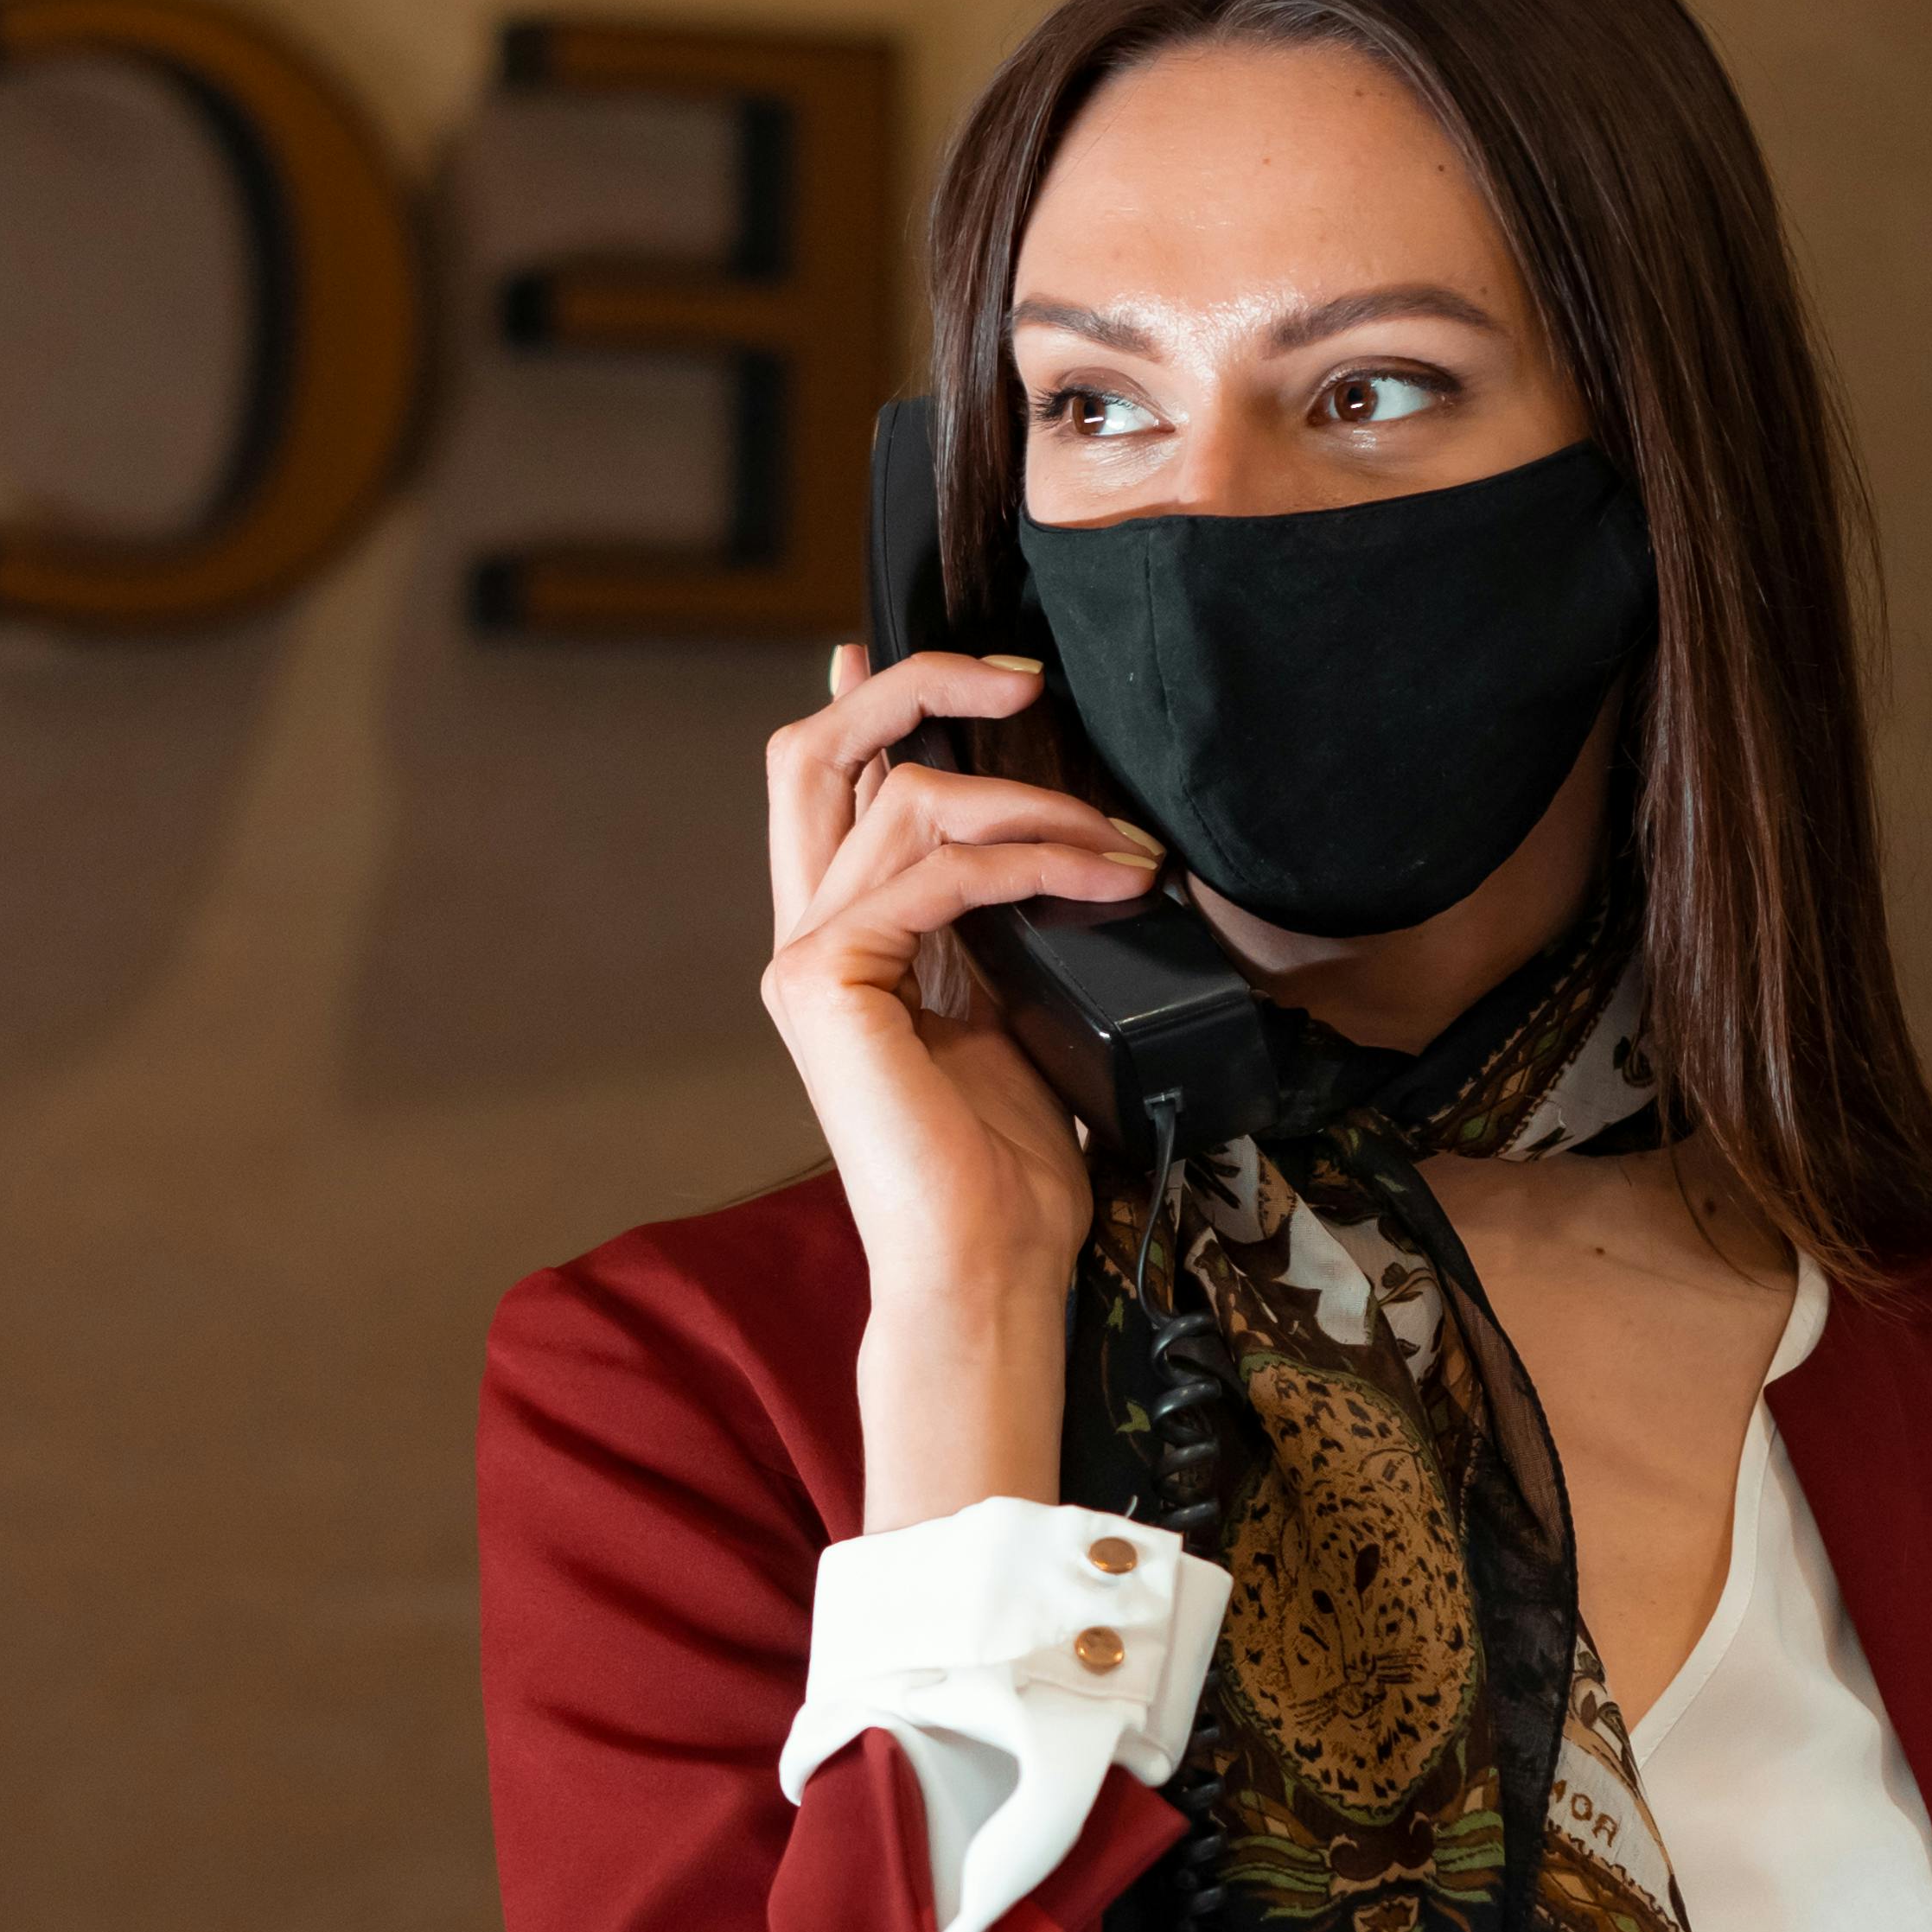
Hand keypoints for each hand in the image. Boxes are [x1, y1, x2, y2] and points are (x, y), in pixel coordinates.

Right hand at [759, 643, 1164, 1527]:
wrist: (986, 1266)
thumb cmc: (1011, 1162)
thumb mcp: (1020, 1003)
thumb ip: (1006, 915)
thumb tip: (1062, 833)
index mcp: (843, 934)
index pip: (833, 777)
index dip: (883, 695)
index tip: (982, 665)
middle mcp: (805, 934)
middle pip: (815, 749)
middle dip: (917, 685)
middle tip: (1027, 680)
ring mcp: (803, 957)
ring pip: (903, 800)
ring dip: (1033, 802)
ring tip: (1127, 845)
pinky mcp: (824, 983)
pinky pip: (934, 874)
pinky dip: (1031, 860)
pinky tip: (1107, 878)